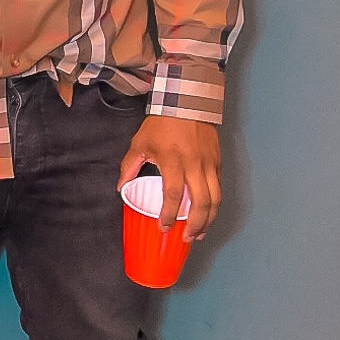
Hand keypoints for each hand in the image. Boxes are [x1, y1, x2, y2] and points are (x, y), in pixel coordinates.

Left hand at [119, 117, 221, 240]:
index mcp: (173, 161)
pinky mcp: (217, 162)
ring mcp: (209, 164)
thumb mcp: (140, 143)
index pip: (173, 195)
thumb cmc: (162, 122)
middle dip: (195, 225)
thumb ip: (129, 166)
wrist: (187, 101)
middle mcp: (194, 165)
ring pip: (215, 198)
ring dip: (209, 219)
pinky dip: (214, 204)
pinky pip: (219, 188)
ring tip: (199, 232)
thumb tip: (120, 187)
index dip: (168, 214)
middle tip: (187, 237)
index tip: (163, 227)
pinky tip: (207, 213)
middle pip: (201, 203)